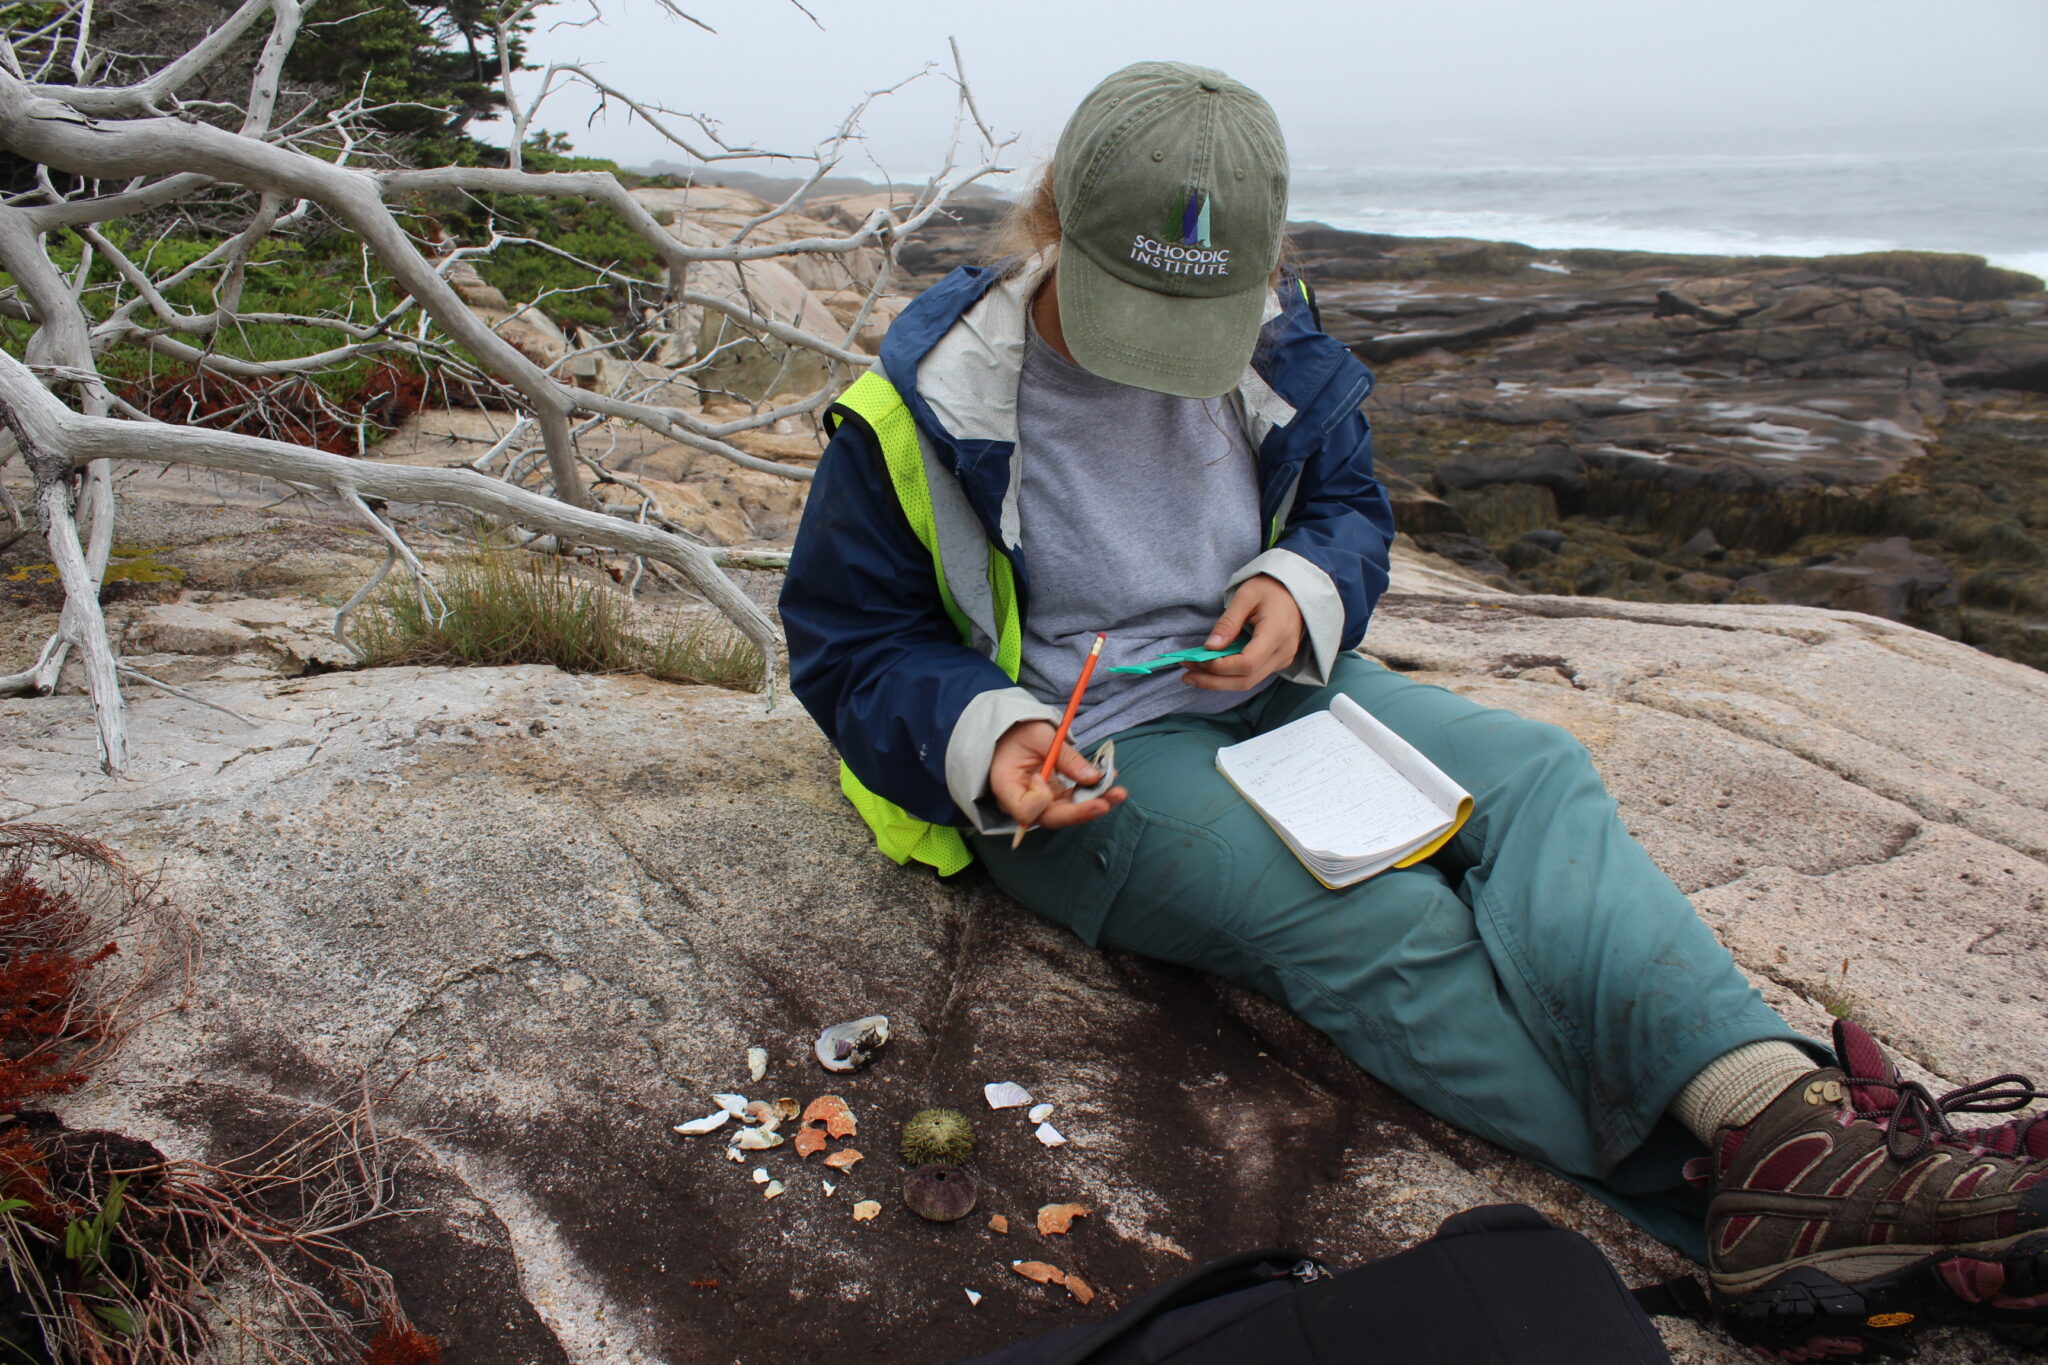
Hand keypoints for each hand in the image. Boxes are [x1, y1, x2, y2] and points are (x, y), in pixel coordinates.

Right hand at [989, 720, 1125, 830]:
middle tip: (1107, 802)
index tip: (1042, 776)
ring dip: (1094, 804)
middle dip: (1081, 811)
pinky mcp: (1053, 798)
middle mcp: (1021, 802)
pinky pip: (1074, 802)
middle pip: (1051, 817)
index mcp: (1006, 786)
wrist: (1012, 733)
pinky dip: (1092, 795)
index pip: (1025, 810)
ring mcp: (1039, 802)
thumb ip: (1064, 757)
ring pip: (1067, 813)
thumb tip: (1093, 778)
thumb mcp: (1039, 735)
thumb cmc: (1018, 732)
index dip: (1040, 799)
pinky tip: (1110, 783)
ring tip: (1118, 793)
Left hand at [1183, 574, 1302, 691]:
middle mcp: (1283, 653)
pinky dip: (1229, 676)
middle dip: (1213, 681)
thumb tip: (1210, 647)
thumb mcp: (1246, 595)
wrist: (1296, 590)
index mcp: (1277, 634)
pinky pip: (1252, 676)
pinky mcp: (1277, 662)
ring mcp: (1282, 660)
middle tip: (1186, 675)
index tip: (1195, 659)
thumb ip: (1228, 622)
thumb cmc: (1271, 587)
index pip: (1246, 663)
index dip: (1219, 666)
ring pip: (1248, 682)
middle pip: (1245, 680)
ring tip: (1192, 675)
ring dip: (1218, 682)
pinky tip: (1211, 670)